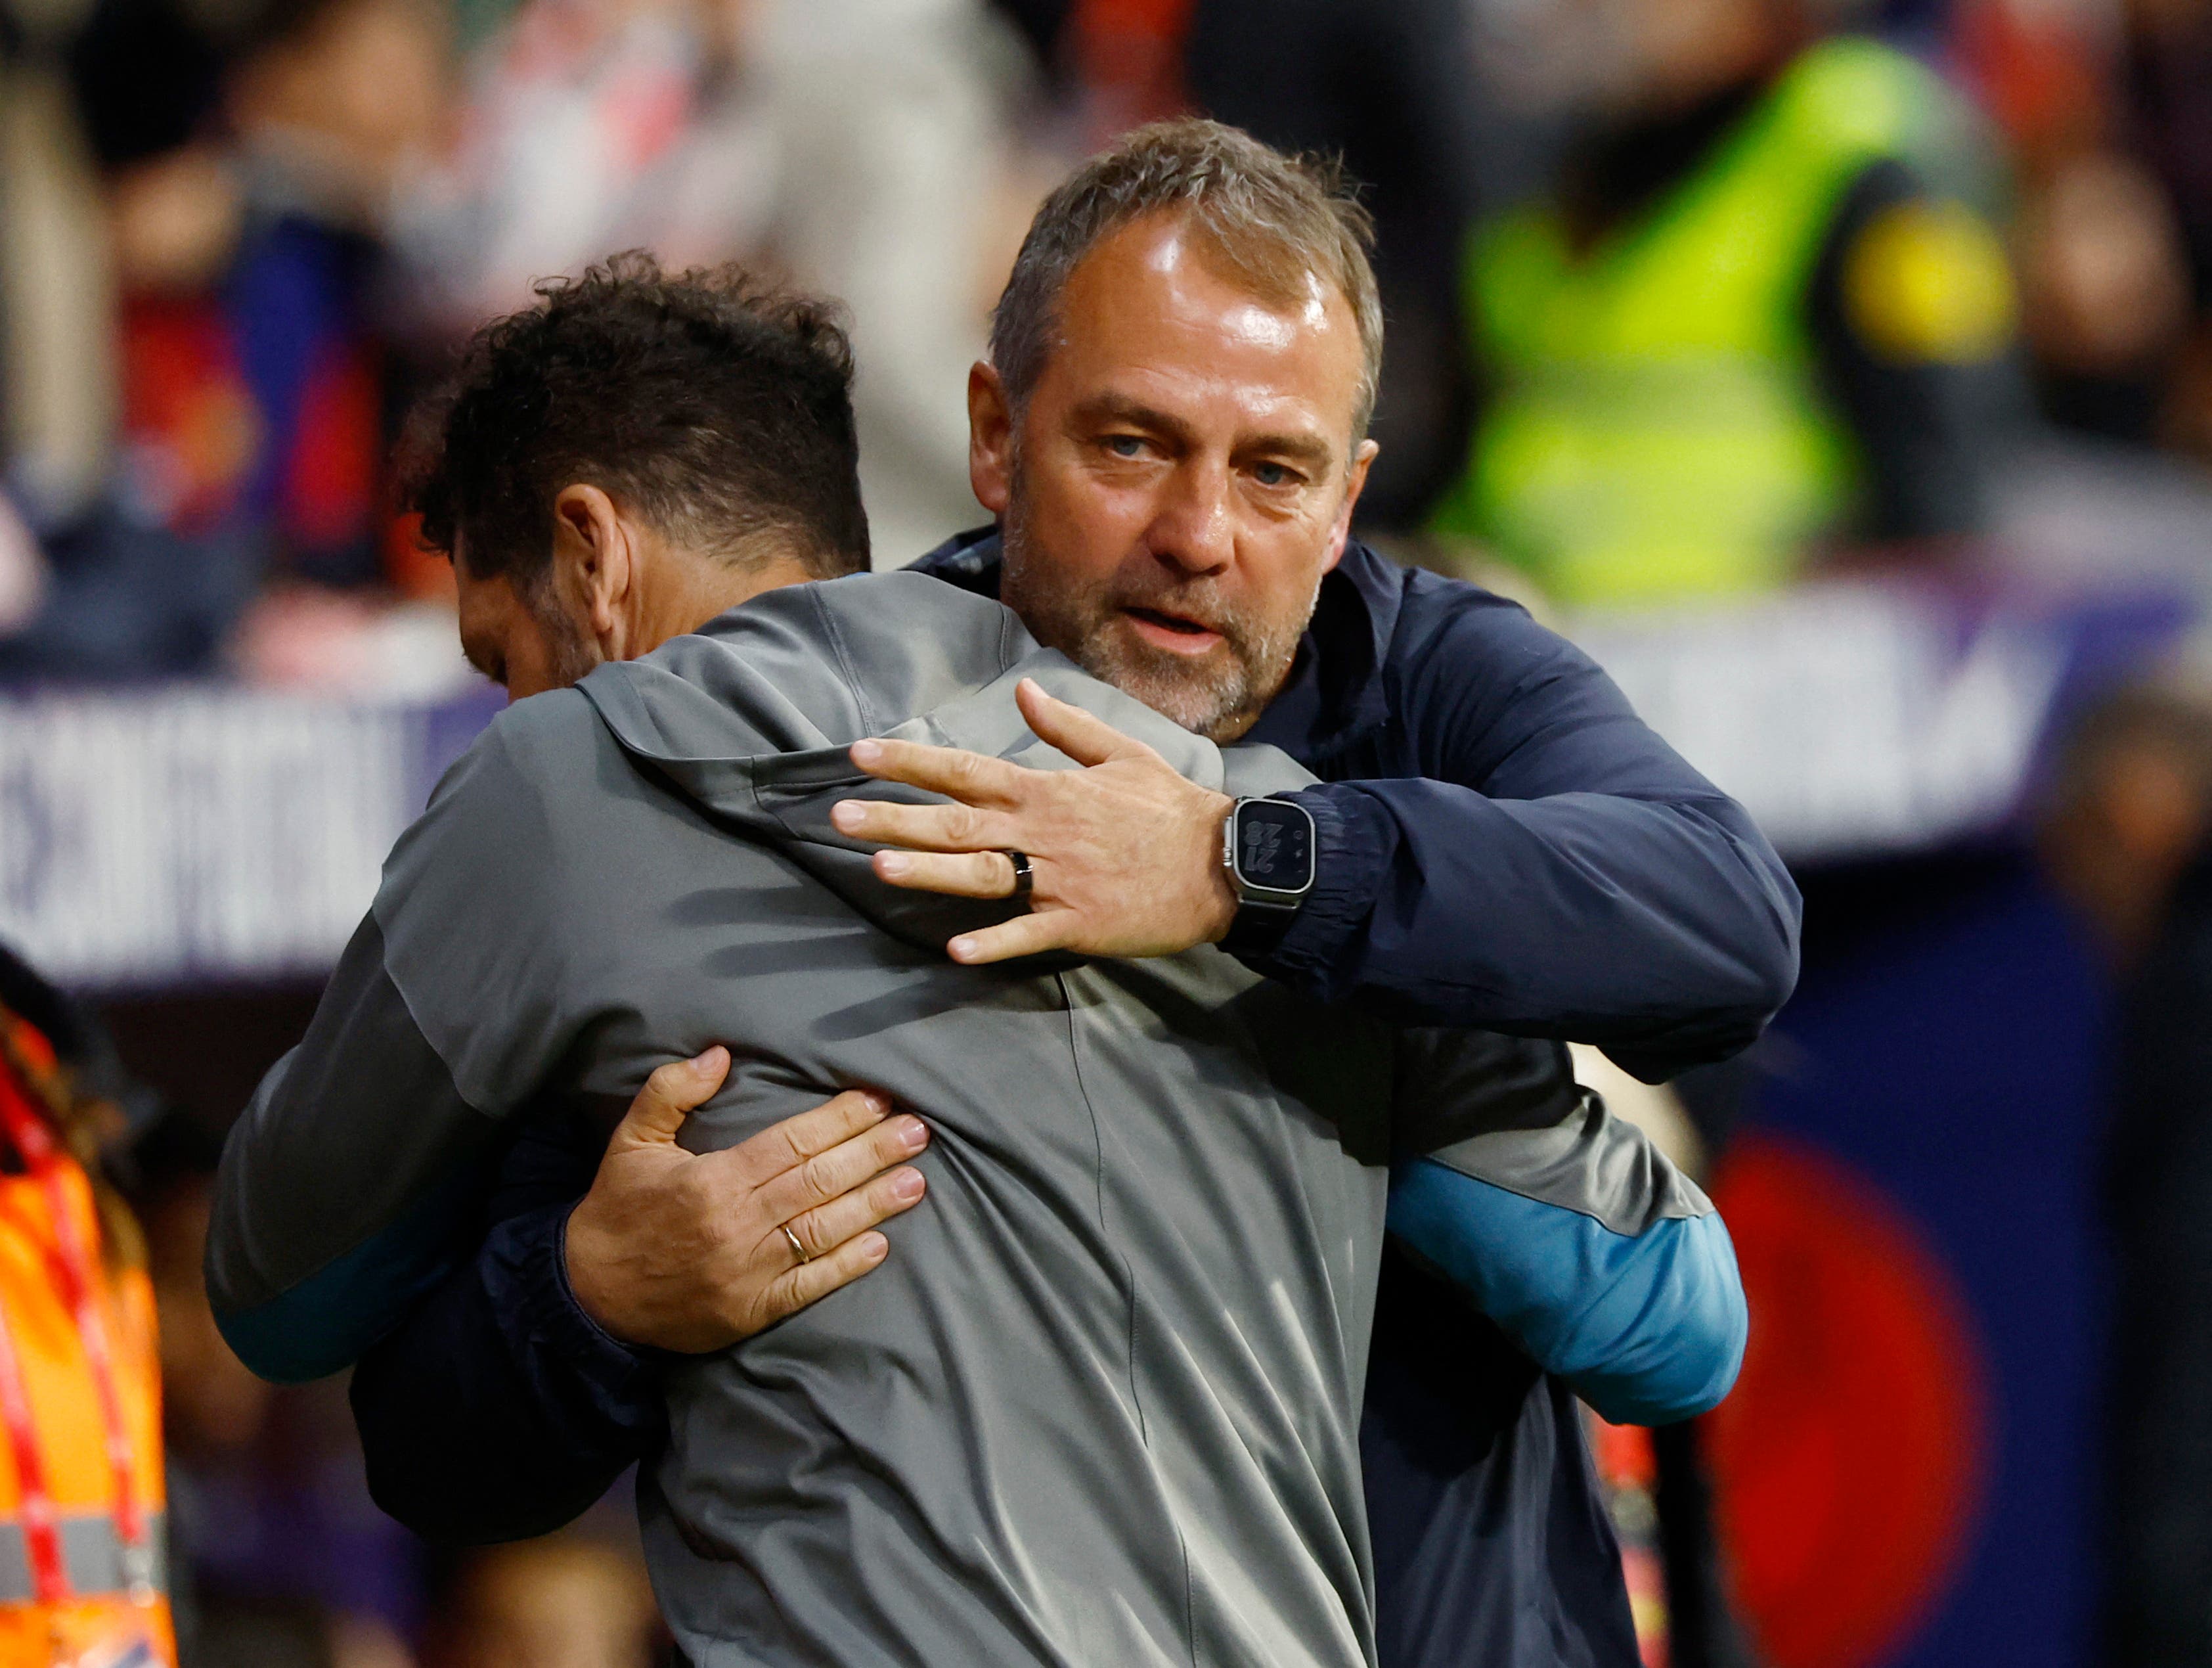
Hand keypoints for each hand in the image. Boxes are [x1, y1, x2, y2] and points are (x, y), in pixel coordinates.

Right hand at [564, 1048, 929, 1351]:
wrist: (587, 1295)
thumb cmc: (617, 1210)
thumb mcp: (630, 1141)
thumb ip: (671, 1091)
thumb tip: (720, 1054)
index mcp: (712, 1179)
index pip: (791, 1143)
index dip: (839, 1120)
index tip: (878, 1100)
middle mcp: (736, 1224)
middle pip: (818, 1182)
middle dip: (873, 1153)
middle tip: (919, 1132)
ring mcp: (746, 1271)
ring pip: (822, 1230)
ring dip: (873, 1204)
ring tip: (915, 1181)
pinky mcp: (750, 1311)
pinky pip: (807, 1286)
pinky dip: (845, 1266)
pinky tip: (880, 1245)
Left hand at [831, 677, 1237, 964]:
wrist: (1225, 864)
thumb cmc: (1171, 809)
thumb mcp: (1121, 754)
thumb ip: (1065, 726)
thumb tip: (1021, 690)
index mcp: (1047, 791)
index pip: (965, 770)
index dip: (909, 762)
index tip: (858, 755)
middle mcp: (1043, 832)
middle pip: (956, 823)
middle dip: (894, 819)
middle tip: (836, 817)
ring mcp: (1059, 880)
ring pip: (981, 875)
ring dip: (928, 872)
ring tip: (878, 868)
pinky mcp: (1079, 924)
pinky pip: (1028, 934)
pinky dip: (993, 943)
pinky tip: (955, 950)